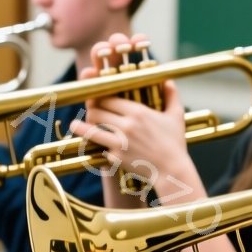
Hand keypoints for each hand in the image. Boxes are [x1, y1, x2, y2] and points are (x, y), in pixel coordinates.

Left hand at [66, 33, 197, 200]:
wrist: (172, 171)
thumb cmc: (175, 143)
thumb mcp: (176, 116)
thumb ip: (171, 95)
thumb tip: (167, 80)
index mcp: (138, 112)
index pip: (108, 98)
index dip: (99, 97)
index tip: (97, 98)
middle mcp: (126, 125)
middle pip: (96, 111)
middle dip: (90, 110)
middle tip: (89, 112)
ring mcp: (119, 142)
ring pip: (91, 129)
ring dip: (81, 126)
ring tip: (75, 125)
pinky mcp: (116, 158)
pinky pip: (100, 148)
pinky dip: (96, 146)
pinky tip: (91, 145)